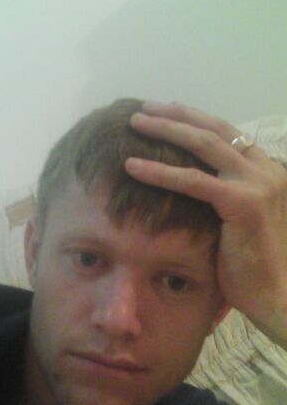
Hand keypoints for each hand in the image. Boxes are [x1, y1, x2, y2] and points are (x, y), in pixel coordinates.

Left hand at [125, 101, 286, 348]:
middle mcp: (266, 169)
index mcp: (266, 170)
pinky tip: (131, 166)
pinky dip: (159, 172)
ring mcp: (258, 183)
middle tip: (144, 109)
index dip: (194, 119)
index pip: (227, 134)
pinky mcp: (244, 203)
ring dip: (166, 129)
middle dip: (176, 115)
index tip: (165, 112)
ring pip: (203, 145)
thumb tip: (191, 183)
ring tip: (135, 123)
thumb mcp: (238, 218)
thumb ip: (223, 193)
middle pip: (214, 130)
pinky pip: (193, 182)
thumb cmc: (252, 264)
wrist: (276, 294)